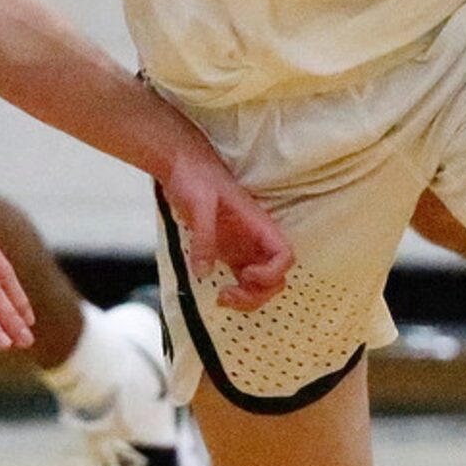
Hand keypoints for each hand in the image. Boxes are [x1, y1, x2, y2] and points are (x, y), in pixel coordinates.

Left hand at [160, 149, 292, 311]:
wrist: (182, 166)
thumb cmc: (195, 176)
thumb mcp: (198, 204)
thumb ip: (203, 237)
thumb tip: (203, 273)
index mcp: (257, 224)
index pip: (284, 255)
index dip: (271, 272)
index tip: (246, 274)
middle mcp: (255, 239)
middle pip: (275, 278)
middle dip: (257, 294)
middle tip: (227, 294)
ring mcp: (243, 247)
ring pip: (261, 284)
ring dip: (248, 298)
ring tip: (222, 297)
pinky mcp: (228, 252)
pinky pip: (242, 280)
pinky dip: (236, 293)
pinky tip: (217, 293)